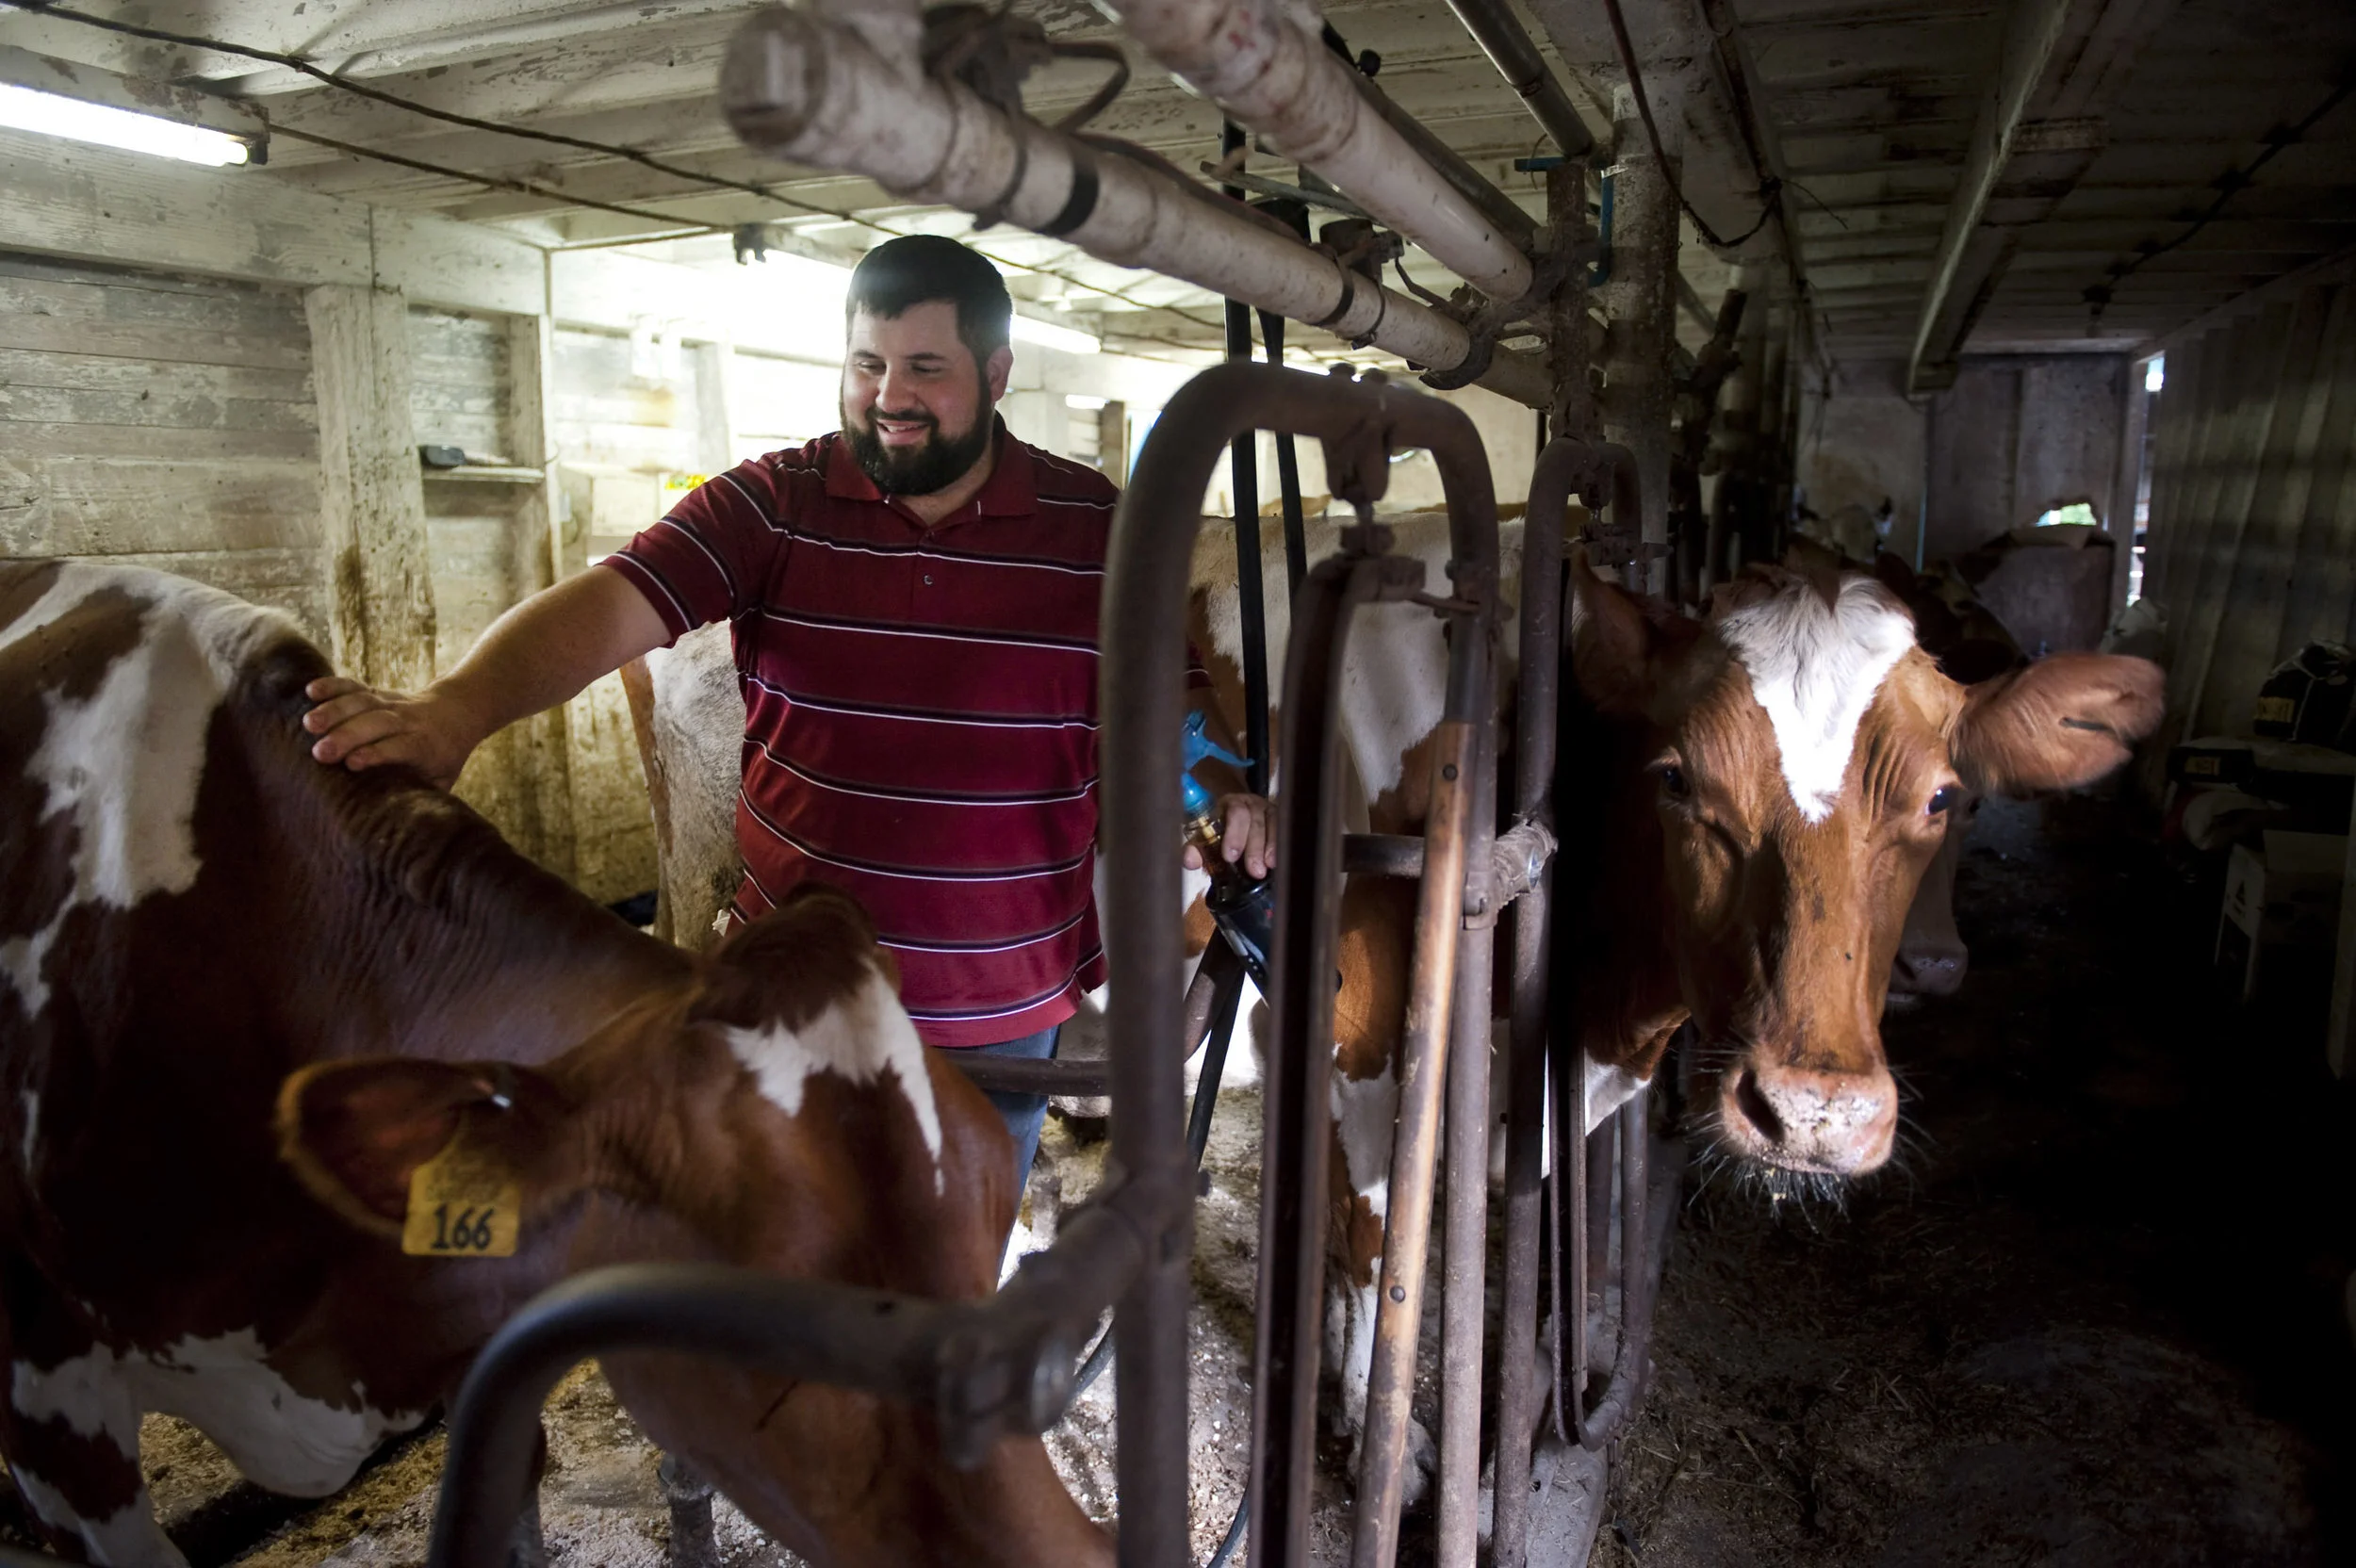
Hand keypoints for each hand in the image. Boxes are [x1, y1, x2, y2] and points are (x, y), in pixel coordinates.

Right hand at [301, 677, 482, 788]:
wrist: (457, 712)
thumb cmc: (444, 756)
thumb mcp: (443, 777)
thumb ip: (426, 797)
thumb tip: (407, 829)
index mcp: (425, 744)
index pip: (400, 747)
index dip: (377, 753)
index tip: (352, 764)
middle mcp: (408, 721)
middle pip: (377, 723)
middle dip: (347, 735)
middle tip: (319, 752)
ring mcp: (392, 703)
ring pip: (363, 702)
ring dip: (334, 710)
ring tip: (308, 724)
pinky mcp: (378, 692)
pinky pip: (355, 685)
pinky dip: (333, 686)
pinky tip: (310, 690)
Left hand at [1184, 793, 1275, 879]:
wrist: (1235, 816)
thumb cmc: (1219, 830)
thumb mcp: (1204, 837)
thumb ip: (1194, 849)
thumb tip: (1190, 861)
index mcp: (1229, 804)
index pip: (1235, 812)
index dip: (1234, 834)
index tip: (1230, 857)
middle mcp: (1250, 803)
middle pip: (1254, 820)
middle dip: (1254, 847)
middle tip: (1254, 871)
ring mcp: (1267, 809)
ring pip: (1272, 823)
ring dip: (1270, 847)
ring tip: (1268, 867)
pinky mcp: (1279, 818)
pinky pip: (1282, 829)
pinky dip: (1280, 845)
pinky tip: (1278, 861)